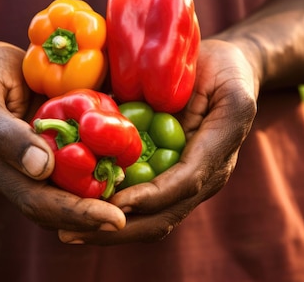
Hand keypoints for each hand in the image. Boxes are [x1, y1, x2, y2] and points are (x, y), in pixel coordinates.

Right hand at [0, 40, 126, 230]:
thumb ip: (4, 134)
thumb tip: (41, 169)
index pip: (37, 202)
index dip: (76, 213)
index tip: (114, 219)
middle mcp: (20, 176)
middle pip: (57, 210)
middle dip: (93, 218)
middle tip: (129, 219)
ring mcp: (37, 166)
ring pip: (71, 194)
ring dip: (101, 201)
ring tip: (135, 203)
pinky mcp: (54, 150)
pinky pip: (79, 169)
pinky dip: (102, 172)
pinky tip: (127, 168)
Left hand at [58, 39, 259, 243]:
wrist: (232, 75)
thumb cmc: (225, 71)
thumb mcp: (222, 75)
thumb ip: (193, 98)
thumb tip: (131, 109)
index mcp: (217, 152)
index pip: (185, 182)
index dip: (151, 197)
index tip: (116, 204)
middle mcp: (204, 177)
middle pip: (164, 216)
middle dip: (121, 228)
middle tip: (75, 232)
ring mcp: (187, 183)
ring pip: (152, 219)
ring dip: (111, 230)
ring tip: (71, 232)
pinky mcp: (170, 178)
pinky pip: (143, 204)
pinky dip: (113, 211)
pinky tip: (80, 212)